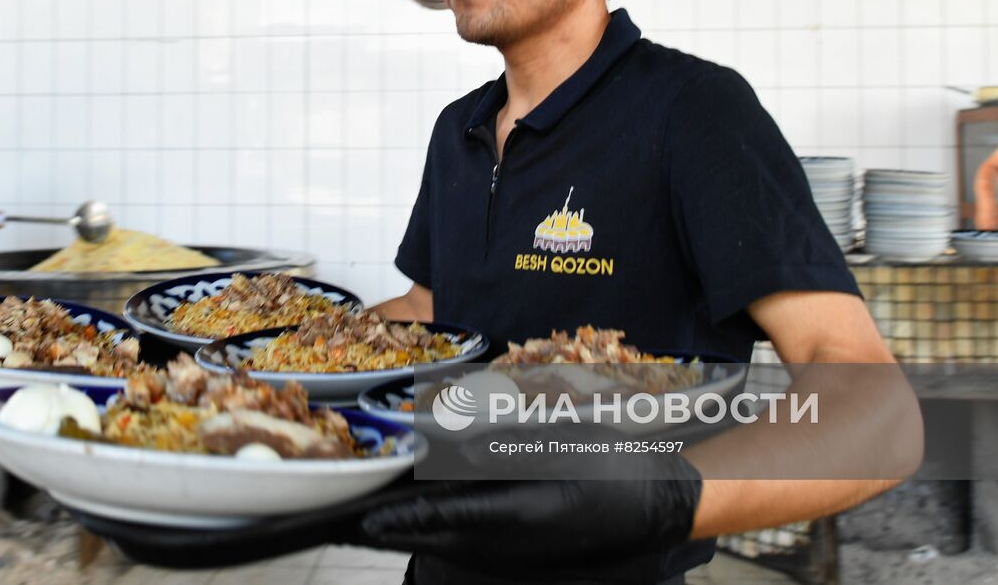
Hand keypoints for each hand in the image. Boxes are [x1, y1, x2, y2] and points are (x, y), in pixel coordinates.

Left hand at [360, 457, 701, 570]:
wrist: (655, 503)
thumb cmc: (613, 468)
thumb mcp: (564, 445)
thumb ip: (507, 448)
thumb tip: (457, 453)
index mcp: (518, 514)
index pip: (444, 518)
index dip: (400, 518)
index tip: (362, 518)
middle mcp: (509, 543)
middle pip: (435, 538)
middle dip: (390, 529)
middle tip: (342, 520)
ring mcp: (512, 553)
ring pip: (445, 544)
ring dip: (409, 531)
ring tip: (366, 517)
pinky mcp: (516, 550)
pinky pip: (463, 542)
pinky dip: (432, 531)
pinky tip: (414, 517)